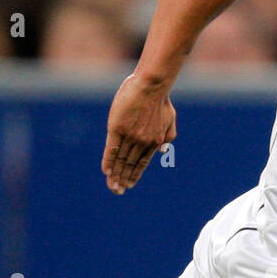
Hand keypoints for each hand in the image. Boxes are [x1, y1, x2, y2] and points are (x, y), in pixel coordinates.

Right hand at [101, 73, 176, 194]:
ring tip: (111, 186)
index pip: (142, 163)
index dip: (134, 175)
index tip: (129, 184)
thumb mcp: (170, 119)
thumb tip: (162, 152)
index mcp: (153, 141)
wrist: (152, 86)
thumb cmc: (161, 100)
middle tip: (117, 191)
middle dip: (123, 180)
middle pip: (130, 165)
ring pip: (121, 160)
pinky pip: (111, 149)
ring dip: (115, 175)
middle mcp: (142, 142)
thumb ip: (168, 137)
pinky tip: (106, 172)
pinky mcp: (117, 128)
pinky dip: (108, 161)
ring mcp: (129, 136)